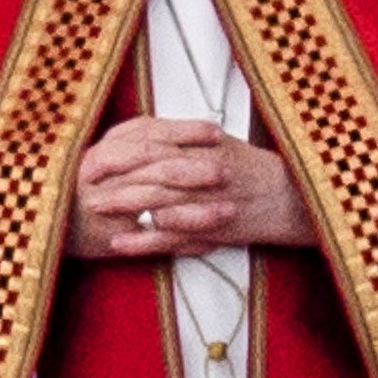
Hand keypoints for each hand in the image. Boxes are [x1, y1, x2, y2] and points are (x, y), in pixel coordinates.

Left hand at [72, 117, 314, 261]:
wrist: (292, 199)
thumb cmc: (254, 170)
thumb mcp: (222, 144)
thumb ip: (186, 139)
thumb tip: (148, 134)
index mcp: (204, 147)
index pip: (154, 144)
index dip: (119, 150)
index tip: (93, 155)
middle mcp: (203, 171)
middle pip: (149, 171)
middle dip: (114, 176)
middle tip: (84, 181)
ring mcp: (207, 202)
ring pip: (156, 202)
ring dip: (122, 206)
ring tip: (95, 209)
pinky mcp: (212, 231)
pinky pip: (171, 238)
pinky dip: (142, 242)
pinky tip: (119, 243)